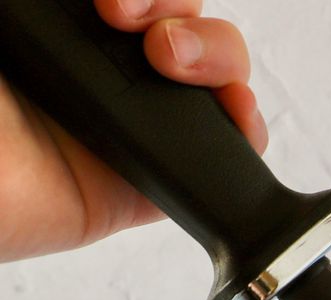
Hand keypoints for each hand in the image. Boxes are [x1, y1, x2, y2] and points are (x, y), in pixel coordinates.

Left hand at [0, 0, 266, 262]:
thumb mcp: (2, 20)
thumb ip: (37, 5)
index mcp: (54, 27)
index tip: (114, 0)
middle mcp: (95, 71)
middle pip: (182, 25)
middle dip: (182, 16)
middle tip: (139, 30)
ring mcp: (129, 127)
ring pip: (211, 79)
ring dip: (218, 58)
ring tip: (178, 65)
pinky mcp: (149, 187)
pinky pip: (221, 156)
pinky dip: (244, 129)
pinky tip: (232, 108)